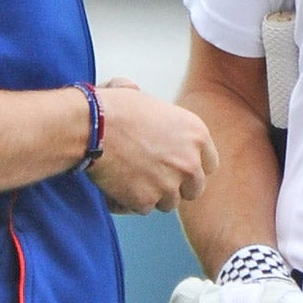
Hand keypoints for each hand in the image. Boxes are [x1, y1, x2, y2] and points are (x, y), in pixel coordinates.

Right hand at [88, 85, 217, 212]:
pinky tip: (116, 187)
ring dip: (154, 195)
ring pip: (169, 203)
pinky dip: (130, 202)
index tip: (179, 168)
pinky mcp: (146, 201)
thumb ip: (153, 111)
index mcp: (196, 134)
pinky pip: (143, 209)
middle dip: (177, 186)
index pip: (209, 164)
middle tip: (155, 179)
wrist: (92, 127)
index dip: (193, 167)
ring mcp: (169, 185)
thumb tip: (134, 93)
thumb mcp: (146, 98)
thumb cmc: (114, 108)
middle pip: (194, 188)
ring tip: (132, 180)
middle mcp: (190, 162)